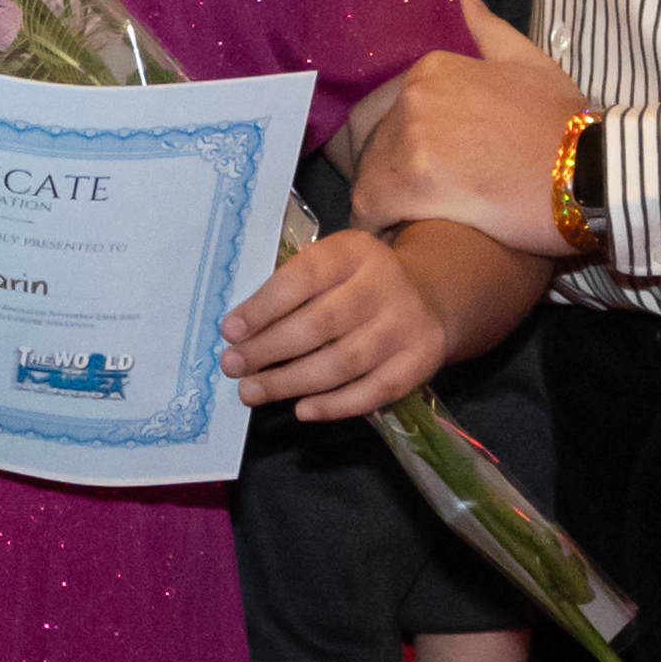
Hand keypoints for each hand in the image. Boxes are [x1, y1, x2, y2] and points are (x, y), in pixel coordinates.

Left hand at [222, 223, 455, 421]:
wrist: (431, 294)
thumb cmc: (358, 282)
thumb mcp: (332, 264)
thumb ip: (293, 287)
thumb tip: (241, 331)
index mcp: (354, 252)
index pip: (304, 277)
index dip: (264, 307)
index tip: (230, 331)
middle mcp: (385, 284)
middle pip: (320, 324)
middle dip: (269, 349)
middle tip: (233, 366)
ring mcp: (407, 324)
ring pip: (343, 362)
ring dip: (291, 382)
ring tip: (252, 391)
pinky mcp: (421, 361)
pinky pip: (374, 391)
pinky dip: (334, 405)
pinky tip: (302, 409)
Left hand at [337, 0, 597, 243]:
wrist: (592, 172)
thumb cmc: (565, 125)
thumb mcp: (533, 65)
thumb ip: (491, 34)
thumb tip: (465, 2)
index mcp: (434, 68)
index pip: (381, 111)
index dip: (394, 146)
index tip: (412, 172)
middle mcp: (414, 95)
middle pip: (371, 143)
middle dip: (385, 173)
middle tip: (410, 202)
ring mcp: (411, 136)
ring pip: (368, 176)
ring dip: (382, 201)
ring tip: (406, 223)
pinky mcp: (414, 182)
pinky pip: (369, 208)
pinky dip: (376, 225)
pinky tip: (394, 236)